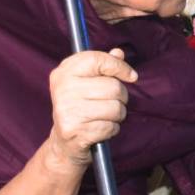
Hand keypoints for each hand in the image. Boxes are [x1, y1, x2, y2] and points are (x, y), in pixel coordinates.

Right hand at [47, 48, 135, 167]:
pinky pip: (111, 127)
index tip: (131, 76)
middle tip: (111, 103)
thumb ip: (102, 67)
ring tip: (106, 116)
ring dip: (118, 115)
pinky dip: (112, 129)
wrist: (64, 141)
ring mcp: (67, 110)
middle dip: (121, 97)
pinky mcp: (74, 130)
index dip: (119, 66)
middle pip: (113, 87)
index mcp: (64, 73)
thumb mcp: (87, 83)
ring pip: (116, 108)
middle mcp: (63, 89)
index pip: (97, 59)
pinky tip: (100, 129)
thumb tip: (118, 53)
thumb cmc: (80, 107)